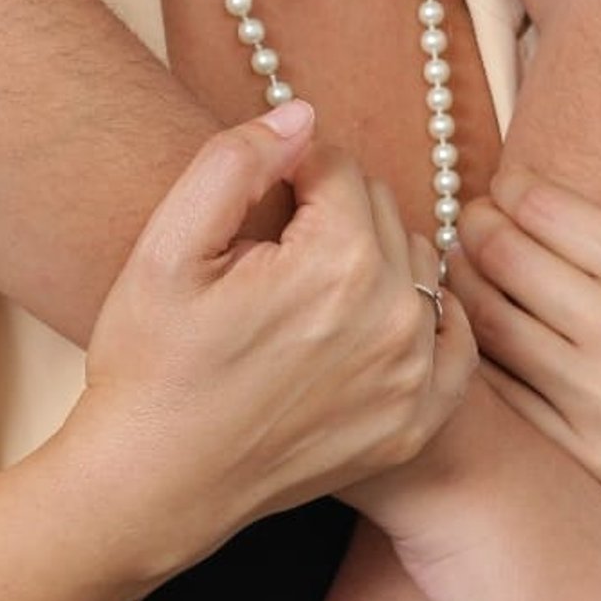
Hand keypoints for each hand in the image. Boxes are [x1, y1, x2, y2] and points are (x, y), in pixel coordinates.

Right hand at [72, 103, 475, 581]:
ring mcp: (412, 377)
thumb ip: (234, 163)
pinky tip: (373, 323)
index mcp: (339, 264)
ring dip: (373, 261)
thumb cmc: (150, 365)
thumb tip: (302, 115)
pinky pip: (451, 337)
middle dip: (328, 214)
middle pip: (381, 208)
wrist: (151, 486)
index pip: (336, 164)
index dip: (284, 172)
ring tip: (305, 293)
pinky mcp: (414, 423)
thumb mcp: (165, 249)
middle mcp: (396, 317)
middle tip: (266, 258)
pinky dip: (422, 319)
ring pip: (417, 266)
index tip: (248, 209)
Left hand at [450, 98, 600, 562]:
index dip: (509, 189)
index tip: (503, 189)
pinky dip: (471, 349)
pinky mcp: (575, 452)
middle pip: (502, 258)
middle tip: (469, 220)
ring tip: (462, 265)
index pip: (543, 209)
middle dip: (473, 228)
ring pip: (486, 320)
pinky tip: (471, 327)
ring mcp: (597, 401)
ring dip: (460, 283)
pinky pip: (495, 386)